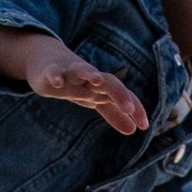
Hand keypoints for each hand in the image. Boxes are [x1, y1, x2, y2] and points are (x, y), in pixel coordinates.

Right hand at [0, 10, 147, 137]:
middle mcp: (89, 77)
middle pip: (108, 81)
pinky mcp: (50, 71)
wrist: (47, 61)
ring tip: (97, 79)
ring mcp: (70, 72)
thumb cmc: (76, 82)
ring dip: (90, 73)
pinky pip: (53, 73)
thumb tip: (133, 130)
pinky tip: (58, 83)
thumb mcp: (95, 99)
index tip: (144, 126)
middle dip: (119, 93)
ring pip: (82, 70)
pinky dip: (55, 76)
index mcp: (102, 84)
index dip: (135, 108)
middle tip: (129, 108)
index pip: (123, 94)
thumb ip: (113, 113)